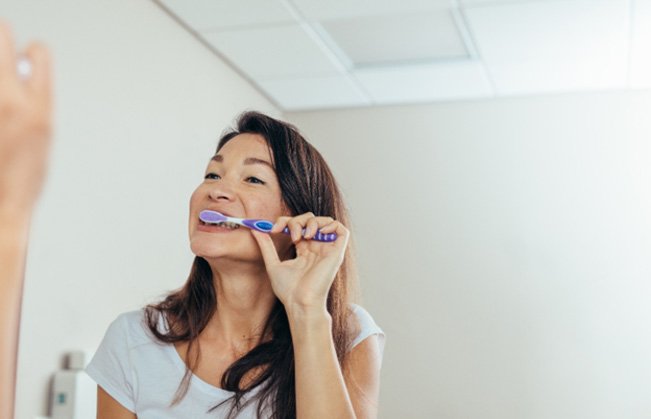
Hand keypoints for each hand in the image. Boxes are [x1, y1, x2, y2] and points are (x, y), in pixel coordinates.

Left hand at [0, 22, 51, 214]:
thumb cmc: (20, 179)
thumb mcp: (42, 136)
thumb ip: (34, 101)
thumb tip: (23, 78)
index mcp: (38, 106)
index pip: (37, 51)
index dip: (30, 54)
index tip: (24, 61)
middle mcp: (9, 99)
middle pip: (0, 35)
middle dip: (2, 44)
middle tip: (3, 63)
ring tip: (0, 101)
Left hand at [250, 212, 349, 312]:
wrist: (300, 302)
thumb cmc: (288, 290)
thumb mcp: (273, 264)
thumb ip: (266, 246)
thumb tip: (255, 229)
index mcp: (304, 250)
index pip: (298, 225)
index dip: (286, 221)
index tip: (273, 229)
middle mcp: (316, 248)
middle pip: (311, 220)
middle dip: (297, 221)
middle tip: (290, 234)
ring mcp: (327, 249)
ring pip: (325, 221)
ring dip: (312, 222)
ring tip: (304, 235)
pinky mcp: (336, 253)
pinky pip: (341, 230)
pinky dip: (330, 225)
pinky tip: (318, 233)